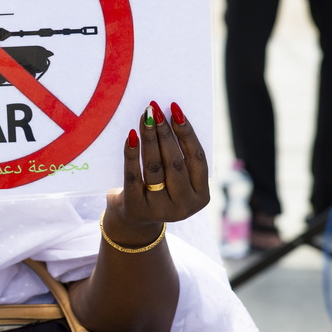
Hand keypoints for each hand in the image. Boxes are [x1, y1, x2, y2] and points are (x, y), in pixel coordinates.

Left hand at [106, 101, 209, 244]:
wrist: (133, 221)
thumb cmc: (158, 190)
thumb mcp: (176, 180)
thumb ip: (179, 158)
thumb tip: (171, 117)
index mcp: (201, 196)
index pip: (197, 159)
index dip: (187, 133)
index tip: (176, 110)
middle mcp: (184, 206)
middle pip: (175, 162)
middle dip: (165, 133)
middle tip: (155, 110)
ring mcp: (160, 210)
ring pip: (155, 167)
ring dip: (149, 139)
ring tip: (144, 117)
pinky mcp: (136, 208)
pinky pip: (132, 176)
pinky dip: (131, 154)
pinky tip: (130, 137)